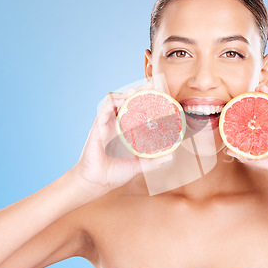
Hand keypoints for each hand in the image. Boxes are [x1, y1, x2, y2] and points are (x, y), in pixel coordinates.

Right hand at [70, 82, 171, 198]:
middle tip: (151, 85)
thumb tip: (170, 157)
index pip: (136, 110)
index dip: (146, 100)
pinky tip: (122, 101)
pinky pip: (104, 109)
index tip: (158, 92)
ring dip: (125, 94)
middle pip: (127, 101)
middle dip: (138, 90)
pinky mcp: (97, 126)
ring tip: (135, 92)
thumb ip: (153, 162)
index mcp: (126, 131)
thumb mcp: (138, 166)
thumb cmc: (114, 173)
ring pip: (115, 100)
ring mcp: (106, 124)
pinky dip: (113, 103)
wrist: (97, 182)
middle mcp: (116, 124)